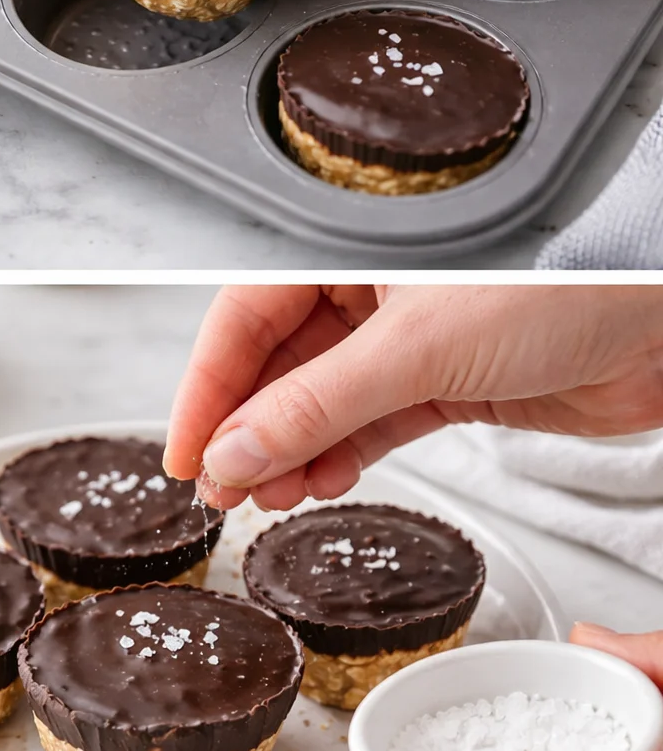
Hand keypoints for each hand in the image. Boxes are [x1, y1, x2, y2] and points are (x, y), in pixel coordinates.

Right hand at [163, 285, 662, 510]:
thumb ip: (319, 405)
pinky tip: (319, 483)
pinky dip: (343, 457)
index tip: (186, 452)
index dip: (208, 388)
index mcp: (352, 253)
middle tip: (223, 490)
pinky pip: (372, 424)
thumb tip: (241, 448)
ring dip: (291, 453)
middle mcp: (374, 293)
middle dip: (248, 431)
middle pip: (280, 365)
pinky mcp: (448, 383)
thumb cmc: (563, 287)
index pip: (248, 318)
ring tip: (268, 498)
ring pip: (323, 403)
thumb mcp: (418, 350)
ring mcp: (410, 342)